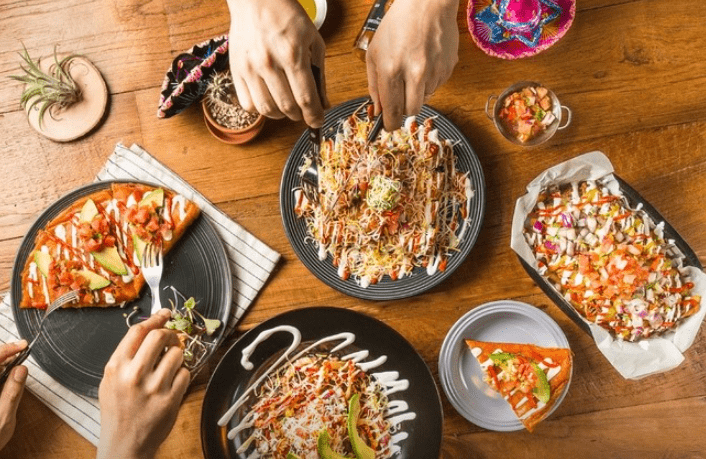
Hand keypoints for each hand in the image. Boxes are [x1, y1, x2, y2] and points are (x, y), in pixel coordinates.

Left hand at [0, 341, 27, 450]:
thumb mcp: (5, 415)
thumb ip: (13, 391)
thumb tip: (21, 369)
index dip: (8, 349)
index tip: (23, 344)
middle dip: (6, 353)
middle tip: (23, 349)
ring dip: (3, 361)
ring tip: (18, 358)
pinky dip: (1, 370)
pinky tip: (10, 372)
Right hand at [97, 309, 188, 458]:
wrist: (124, 444)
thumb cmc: (118, 411)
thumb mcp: (110, 380)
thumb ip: (126, 355)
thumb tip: (150, 328)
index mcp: (116, 367)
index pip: (137, 331)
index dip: (155, 318)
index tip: (165, 314)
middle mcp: (134, 375)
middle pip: (160, 336)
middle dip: (170, 333)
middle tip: (172, 338)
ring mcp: (153, 388)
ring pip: (177, 354)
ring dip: (178, 356)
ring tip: (170, 365)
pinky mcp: (170, 400)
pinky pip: (185, 373)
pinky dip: (182, 375)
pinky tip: (173, 382)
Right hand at [227, 0, 328, 127]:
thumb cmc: (287, 17)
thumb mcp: (313, 40)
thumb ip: (319, 74)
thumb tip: (324, 103)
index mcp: (292, 54)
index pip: (306, 98)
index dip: (314, 116)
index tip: (318, 122)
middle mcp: (269, 63)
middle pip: (287, 107)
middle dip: (299, 115)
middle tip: (304, 112)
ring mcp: (250, 68)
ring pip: (267, 109)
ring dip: (281, 114)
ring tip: (287, 107)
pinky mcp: (236, 70)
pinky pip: (248, 103)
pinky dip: (260, 109)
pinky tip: (268, 99)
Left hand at [366, 0, 459, 130]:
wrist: (427, 5)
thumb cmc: (398, 25)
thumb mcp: (374, 53)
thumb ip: (374, 84)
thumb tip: (379, 109)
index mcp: (392, 70)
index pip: (392, 110)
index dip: (389, 123)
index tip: (388, 126)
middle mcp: (414, 73)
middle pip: (411, 111)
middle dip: (403, 110)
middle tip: (400, 99)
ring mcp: (434, 71)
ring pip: (425, 99)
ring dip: (416, 92)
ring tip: (412, 70)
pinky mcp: (448, 68)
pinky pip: (437, 86)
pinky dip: (429, 81)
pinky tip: (424, 63)